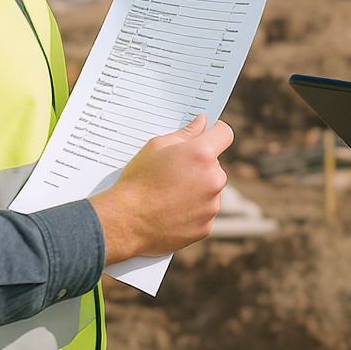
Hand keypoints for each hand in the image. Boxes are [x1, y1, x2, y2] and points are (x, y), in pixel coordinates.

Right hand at [90, 114, 232, 264]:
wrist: (126, 221)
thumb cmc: (138, 181)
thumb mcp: (157, 146)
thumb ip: (186, 132)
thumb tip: (202, 122)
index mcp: (202, 154)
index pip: (224, 133)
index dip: (215, 132)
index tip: (207, 135)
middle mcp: (213, 179)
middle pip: (215, 165)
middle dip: (200, 166)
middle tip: (175, 171)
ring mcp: (211, 206)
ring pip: (210, 190)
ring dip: (197, 189)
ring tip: (169, 194)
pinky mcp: (206, 227)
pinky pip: (204, 212)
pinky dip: (192, 211)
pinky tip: (171, 211)